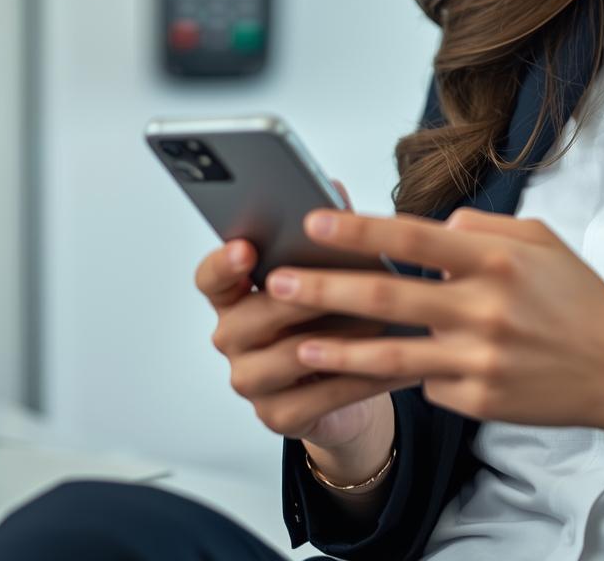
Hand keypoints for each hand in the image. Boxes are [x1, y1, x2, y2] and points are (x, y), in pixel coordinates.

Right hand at [194, 178, 408, 449]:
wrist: (348, 380)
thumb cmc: (334, 312)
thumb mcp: (330, 268)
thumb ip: (326, 229)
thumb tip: (331, 186)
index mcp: (236, 294)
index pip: (211, 277)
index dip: (224, 264)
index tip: (246, 248)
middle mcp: (233, 338)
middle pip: (250, 317)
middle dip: (298, 297)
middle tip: (335, 283)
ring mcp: (251, 380)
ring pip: (287, 357)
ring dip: (337, 337)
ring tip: (379, 321)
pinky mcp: (279, 416)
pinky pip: (319, 396)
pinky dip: (359, 377)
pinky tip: (392, 361)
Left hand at [265, 206, 603, 430]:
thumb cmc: (579, 299)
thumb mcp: (542, 242)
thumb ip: (484, 229)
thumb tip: (437, 226)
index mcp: (496, 259)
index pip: (412, 237)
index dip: (358, 230)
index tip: (313, 222)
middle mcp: (484, 307)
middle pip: (387, 295)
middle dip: (324, 288)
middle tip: (277, 282)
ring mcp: (479, 359)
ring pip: (390, 354)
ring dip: (337, 349)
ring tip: (296, 344)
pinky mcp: (478, 401)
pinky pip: (428, 383)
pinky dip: (412, 372)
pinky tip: (399, 368)